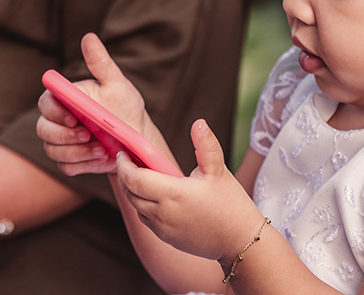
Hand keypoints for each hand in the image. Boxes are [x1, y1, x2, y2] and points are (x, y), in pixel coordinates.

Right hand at [37, 33, 150, 174]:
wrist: (135, 138)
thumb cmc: (124, 106)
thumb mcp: (116, 83)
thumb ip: (100, 62)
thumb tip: (89, 37)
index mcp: (65, 98)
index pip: (45, 103)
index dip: (54, 112)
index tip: (74, 118)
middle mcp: (58, 120)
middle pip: (43, 130)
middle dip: (65, 136)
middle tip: (88, 136)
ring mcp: (61, 141)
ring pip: (52, 150)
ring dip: (76, 152)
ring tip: (100, 148)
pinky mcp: (69, 160)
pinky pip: (65, 166)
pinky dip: (82, 165)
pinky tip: (100, 158)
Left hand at [116, 119, 265, 263]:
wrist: (240, 241)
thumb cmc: (231, 205)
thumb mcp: (219, 170)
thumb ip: (206, 145)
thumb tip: (198, 123)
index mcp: (173, 194)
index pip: (134, 179)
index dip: (124, 166)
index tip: (123, 154)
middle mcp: (163, 213)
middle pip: (130, 193)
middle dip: (125, 176)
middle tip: (128, 161)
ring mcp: (163, 228)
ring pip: (136, 207)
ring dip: (133, 192)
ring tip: (141, 176)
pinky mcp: (167, 238)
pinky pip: (147, 219)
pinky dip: (144, 206)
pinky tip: (155, 196)